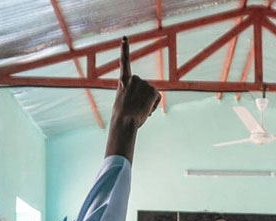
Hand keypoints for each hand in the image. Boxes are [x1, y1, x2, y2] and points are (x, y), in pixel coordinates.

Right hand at [104, 37, 161, 161]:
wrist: (125, 123)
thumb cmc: (120, 120)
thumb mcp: (120, 106)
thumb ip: (125, 101)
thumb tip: (119, 127)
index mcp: (123, 82)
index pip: (123, 62)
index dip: (125, 49)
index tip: (125, 38)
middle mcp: (133, 79)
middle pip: (143, 86)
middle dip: (143, 97)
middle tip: (135, 109)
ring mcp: (144, 83)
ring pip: (151, 93)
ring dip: (148, 103)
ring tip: (139, 110)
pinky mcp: (153, 89)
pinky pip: (156, 98)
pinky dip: (153, 105)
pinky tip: (146, 110)